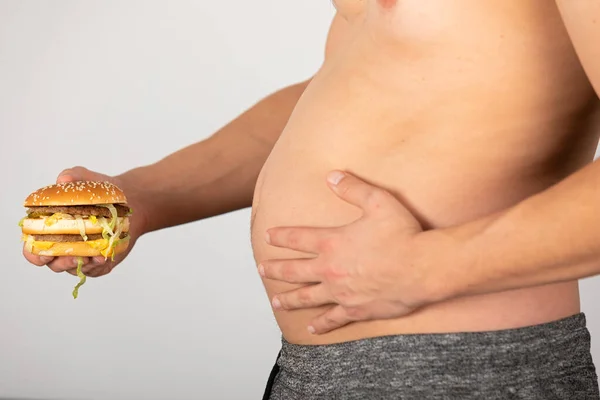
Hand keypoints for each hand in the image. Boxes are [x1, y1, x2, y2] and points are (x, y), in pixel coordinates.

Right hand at [22, 166, 147, 277]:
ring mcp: (81, 256)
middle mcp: (63, 247)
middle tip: (72, 256)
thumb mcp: (86, 179)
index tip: (42, 252)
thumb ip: (72, 177)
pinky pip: (96, 269)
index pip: (33, 249)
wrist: (129, 200)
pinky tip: (104, 255)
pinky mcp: (99, 261)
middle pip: (54, 264)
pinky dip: (99, 264)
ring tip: (93, 255)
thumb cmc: (99, 191)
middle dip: (61, 262)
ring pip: (76, 268)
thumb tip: (63, 180)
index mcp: (49, 230)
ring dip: (83, 264)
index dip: (34, 253)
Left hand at [260, 171, 449, 334]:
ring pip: (307, 297)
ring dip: (289, 299)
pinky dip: (321, 324)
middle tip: (262, 270)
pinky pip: (333, 318)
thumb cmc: (403, 234)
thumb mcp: (377, 201)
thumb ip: (352, 188)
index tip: (267, 236)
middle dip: (275, 270)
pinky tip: (312, 328)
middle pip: (294, 271)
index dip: (280, 236)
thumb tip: (331, 176)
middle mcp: (330, 269)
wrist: (423, 268)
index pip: (297, 238)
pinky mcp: (356, 309)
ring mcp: (341, 292)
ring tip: (275, 302)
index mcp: (332, 242)